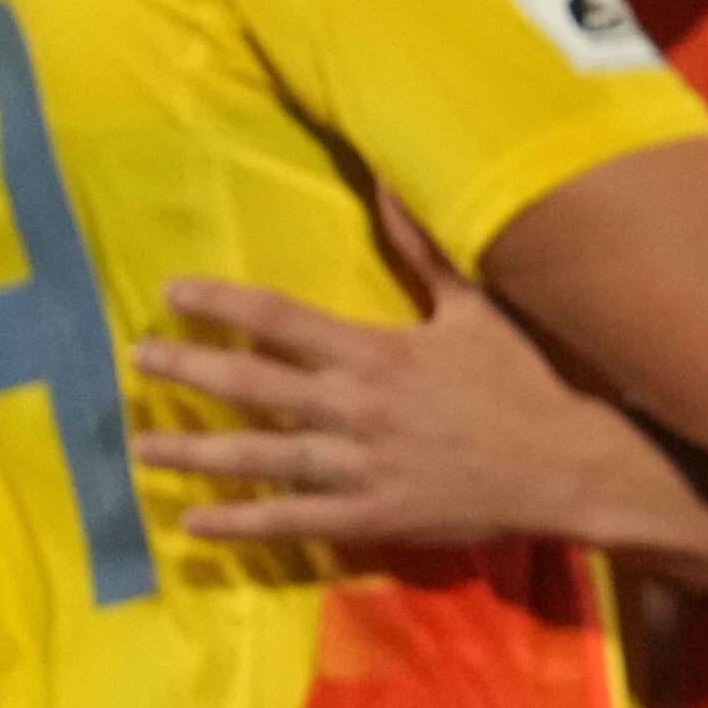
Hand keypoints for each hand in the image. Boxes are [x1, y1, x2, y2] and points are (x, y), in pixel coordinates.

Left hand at [130, 217, 660, 552]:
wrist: (568, 465)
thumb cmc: (524, 382)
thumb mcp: (476, 309)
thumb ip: (425, 250)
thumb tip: (392, 183)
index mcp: (374, 353)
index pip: (278, 320)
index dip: (220, 305)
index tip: (172, 295)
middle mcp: (354, 408)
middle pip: (252, 387)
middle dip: (190, 372)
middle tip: (139, 362)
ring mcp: (357, 467)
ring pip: (260, 458)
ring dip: (196, 453)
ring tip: (142, 449)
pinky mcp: (370, 516)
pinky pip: (292, 521)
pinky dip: (241, 525)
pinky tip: (196, 525)